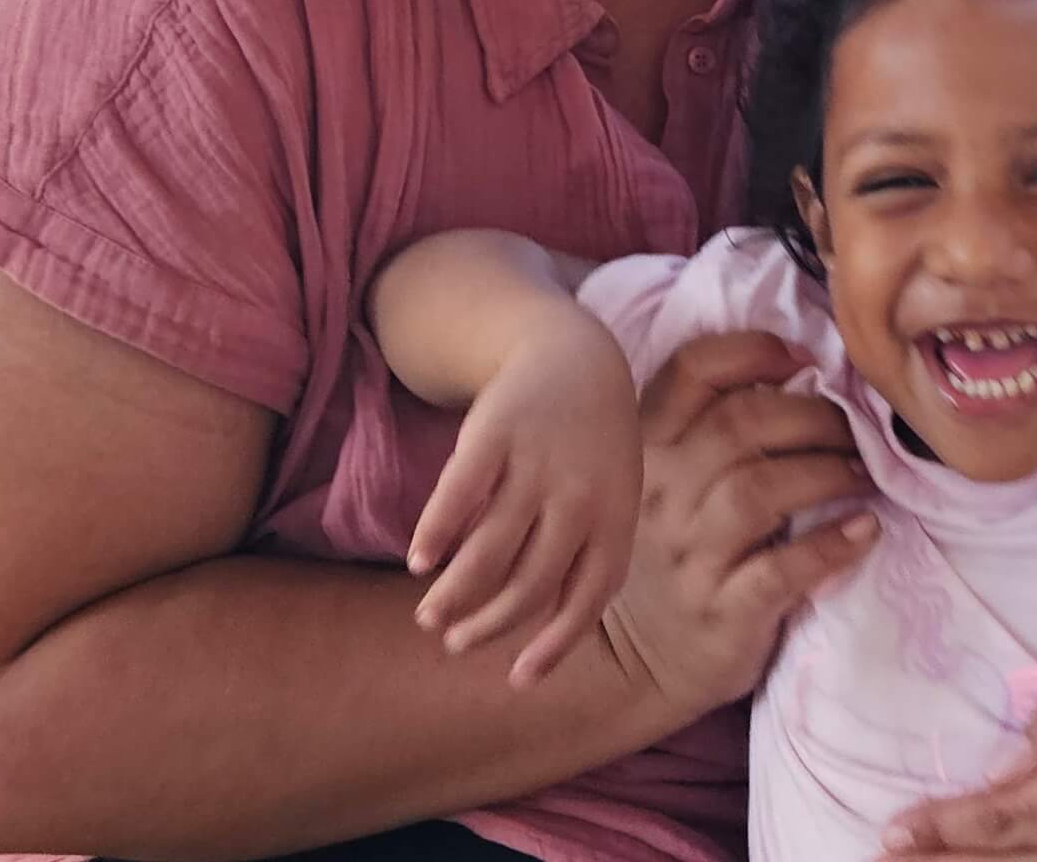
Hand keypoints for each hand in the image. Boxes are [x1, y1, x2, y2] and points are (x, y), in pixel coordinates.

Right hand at [408, 310, 641, 687]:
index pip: (587, 596)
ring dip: (454, 593)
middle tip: (455, 644)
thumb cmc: (593, 446)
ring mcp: (537, 463)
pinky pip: (460, 494)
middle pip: (529, 582)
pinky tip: (419, 561)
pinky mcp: (495, 432)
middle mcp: (580, 495)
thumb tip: (551, 639)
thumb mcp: (615, 496)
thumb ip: (589, 557)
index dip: (553, 646)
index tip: (516, 681)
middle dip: (488, 625)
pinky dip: (436, 532)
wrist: (576, 356)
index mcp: (616, 516)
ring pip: (489, 549)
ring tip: (429, 617)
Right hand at [602, 330, 878, 725]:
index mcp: (650, 445)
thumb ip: (710, 424)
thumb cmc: (668, 548)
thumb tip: (802, 371)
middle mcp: (661, 491)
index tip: (806, 359)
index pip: (691, 371)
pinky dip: (830, 545)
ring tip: (865, 473)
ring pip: (760, 490)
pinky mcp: (721, 612)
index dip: (753, 351)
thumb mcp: (666, 476)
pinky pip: (781, 571)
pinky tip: (865, 529)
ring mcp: (689, 554)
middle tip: (856, 427)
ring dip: (827, 472)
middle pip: (741, 423)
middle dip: (813, 414)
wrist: (629, 657)